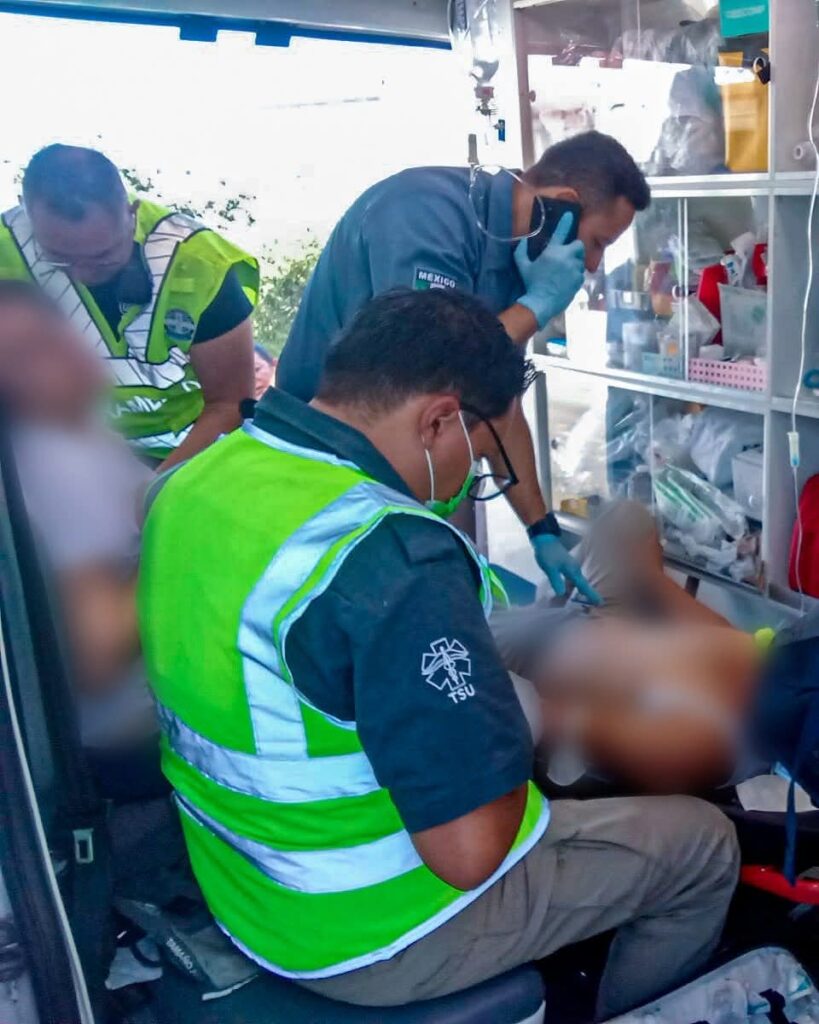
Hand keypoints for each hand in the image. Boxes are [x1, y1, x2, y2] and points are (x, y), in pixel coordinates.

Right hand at [514, 212, 585, 328]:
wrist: (541, 303)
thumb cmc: (531, 284)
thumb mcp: (522, 267)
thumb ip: (521, 252)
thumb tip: (523, 241)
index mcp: (552, 252)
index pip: (561, 232)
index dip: (566, 222)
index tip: (570, 215)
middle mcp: (566, 257)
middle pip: (578, 246)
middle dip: (574, 249)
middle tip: (567, 256)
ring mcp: (574, 269)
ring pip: (580, 261)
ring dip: (574, 263)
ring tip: (565, 271)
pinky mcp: (578, 280)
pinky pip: (580, 274)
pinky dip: (575, 275)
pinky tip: (566, 281)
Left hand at [530, 533, 601, 603]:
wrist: (544, 539)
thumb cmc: (547, 553)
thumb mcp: (550, 568)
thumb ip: (556, 580)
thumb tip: (562, 594)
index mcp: (573, 571)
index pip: (583, 586)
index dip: (591, 595)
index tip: (600, 603)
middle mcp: (575, 570)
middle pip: (583, 585)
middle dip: (588, 595)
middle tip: (595, 605)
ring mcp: (572, 568)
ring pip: (578, 583)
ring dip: (581, 591)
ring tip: (584, 602)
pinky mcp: (567, 567)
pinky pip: (573, 580)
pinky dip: (574, 587)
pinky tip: (570, 592)